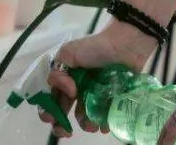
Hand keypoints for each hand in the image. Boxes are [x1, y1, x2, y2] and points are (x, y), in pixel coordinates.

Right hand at [38, 22, 153, 137]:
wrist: (126, 43)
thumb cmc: (96, 47)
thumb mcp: (69, 53)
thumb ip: (58, 73)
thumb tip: (69, 93)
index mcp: (67, 78)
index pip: (53, 99)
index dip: (49, 110)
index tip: (51, 118)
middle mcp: (80, 88)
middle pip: (67, 113)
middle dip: (63, 125)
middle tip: (67, 131)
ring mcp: (96, 95)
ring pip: (86, 117)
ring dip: (86, 125)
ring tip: (93, 125)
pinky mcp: (112, 98)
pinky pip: (105, 116)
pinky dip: (103, 123)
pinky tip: (104, 125)